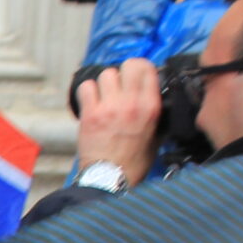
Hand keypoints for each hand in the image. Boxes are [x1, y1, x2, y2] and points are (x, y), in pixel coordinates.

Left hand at [73, 58, 162, 187]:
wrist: (111, 178)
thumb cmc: (134, 160)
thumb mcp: (157, 134)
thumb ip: (154, 113)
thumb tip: (150, 98)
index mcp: (151, 106)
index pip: (147, 68)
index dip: (140, 68)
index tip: (135, 76)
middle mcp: (132, 103)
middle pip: (128, 65)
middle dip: (123, 71)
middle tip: (119, 84)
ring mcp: (110, 107)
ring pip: (105, 74)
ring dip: (104, 83)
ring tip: (104, 95)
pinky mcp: (90, 114)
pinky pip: (86, 87)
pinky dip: (87, 91)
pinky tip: (90, 101)